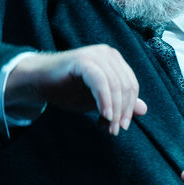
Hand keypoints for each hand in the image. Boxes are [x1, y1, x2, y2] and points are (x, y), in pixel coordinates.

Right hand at [5, 45, 147, 134]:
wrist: (38, 81)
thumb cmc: (68, 89)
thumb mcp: (98, 100)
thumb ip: (120, 102)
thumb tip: (144, 109)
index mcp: (115, 60)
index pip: (132, 85)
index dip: (129, 108)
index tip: (121, 126)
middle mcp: (108, 54)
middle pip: (126, 86)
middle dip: (122, 112)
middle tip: (115, 130)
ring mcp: (96, 54)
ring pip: (115, 86)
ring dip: (114, 110)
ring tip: (108, 127)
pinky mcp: (83, 60)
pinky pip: (100, 82)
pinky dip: (105, 101)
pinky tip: (103, 116)